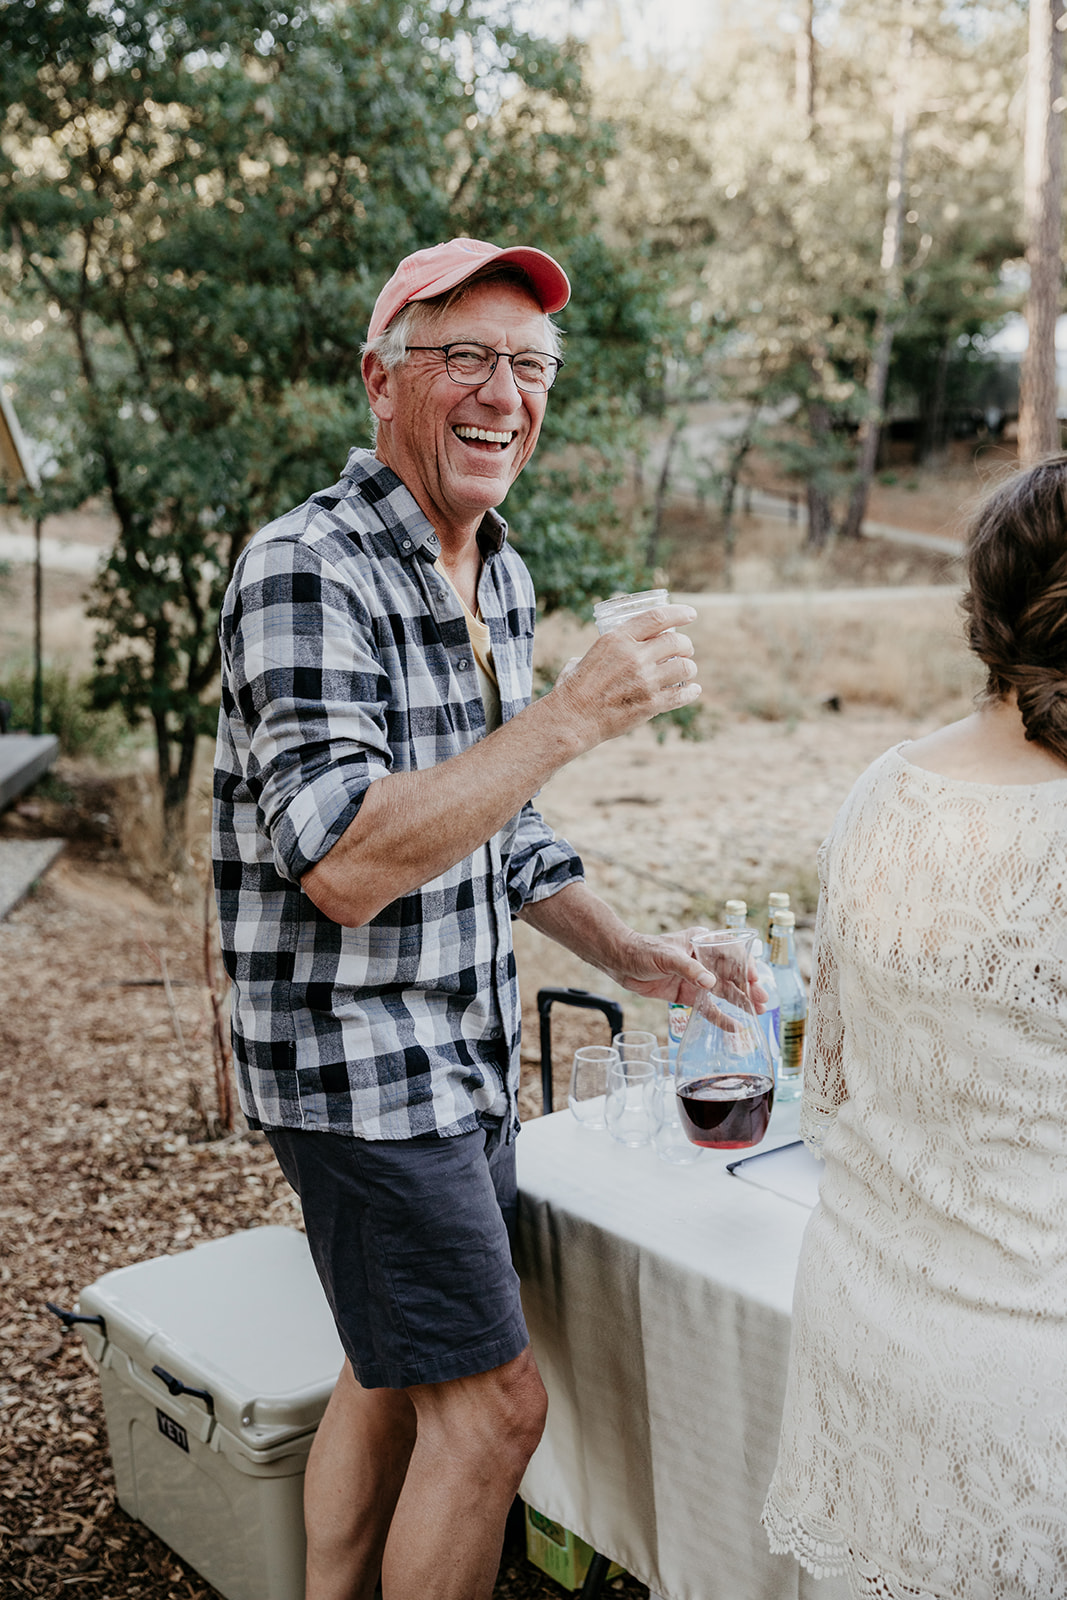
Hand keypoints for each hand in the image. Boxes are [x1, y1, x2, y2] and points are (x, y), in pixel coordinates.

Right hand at [549, 604, 700, 748]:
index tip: (690, 615)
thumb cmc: (573, 688)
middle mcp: (634, 657)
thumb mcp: (585, 656)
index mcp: (617, 639)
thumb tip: (611, 652)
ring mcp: (645, 681)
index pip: (657, 618)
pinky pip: (681, 695)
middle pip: (676, 642)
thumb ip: (605, 651)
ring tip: (687, 670)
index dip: (678, 613)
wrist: (572, 719)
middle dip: (686, 644)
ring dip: (689, 667)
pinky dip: (691, 691)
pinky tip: (693, 689)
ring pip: (684, 667)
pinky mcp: (651, 704)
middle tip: (686, 649)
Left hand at [603, 926, 767, 1034]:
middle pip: (732, 974)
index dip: (745, 964)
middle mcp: (703, 960)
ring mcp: (696, 978)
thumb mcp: (666, 956)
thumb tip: (711, 983)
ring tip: (760, 1011)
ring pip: (724, 991)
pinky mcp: (687, 995)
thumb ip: (689, 969)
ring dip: (741, 1001)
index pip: (731, 951)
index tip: (754, 978)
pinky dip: (720, 1017)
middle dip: (749, 986)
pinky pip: (708, 1007)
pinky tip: (735, 1027)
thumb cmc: (643, 950)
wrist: (619, 963)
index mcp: (701, 942)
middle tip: (764, 1000)